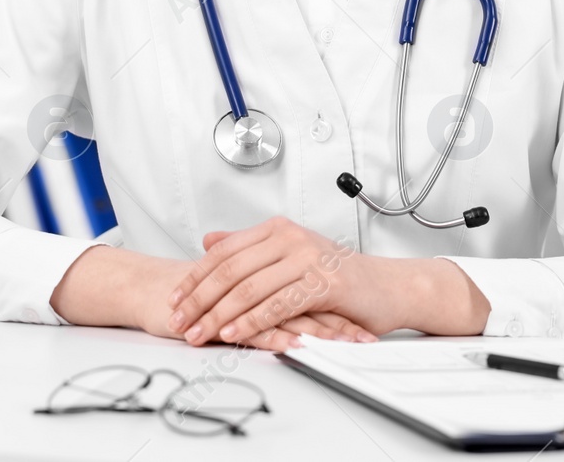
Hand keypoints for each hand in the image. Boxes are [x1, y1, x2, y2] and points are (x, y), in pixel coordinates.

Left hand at [164, 216, 451, 345]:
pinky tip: (234, 334)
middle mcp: (289, 238)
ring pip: (249, 288)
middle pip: (231, 270)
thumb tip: (209, 241)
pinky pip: (277, 304)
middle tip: (178, 320)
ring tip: (198, 333)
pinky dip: (252, 321)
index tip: (174, 298)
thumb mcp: (289, 254)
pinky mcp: (322, 283)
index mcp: (277, 229)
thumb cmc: (339, 277)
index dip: (195, 277)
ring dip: (219, 315)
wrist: (388, 288)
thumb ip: (249, 247)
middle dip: (199, 298)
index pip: (224, 252)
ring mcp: (306, 258)